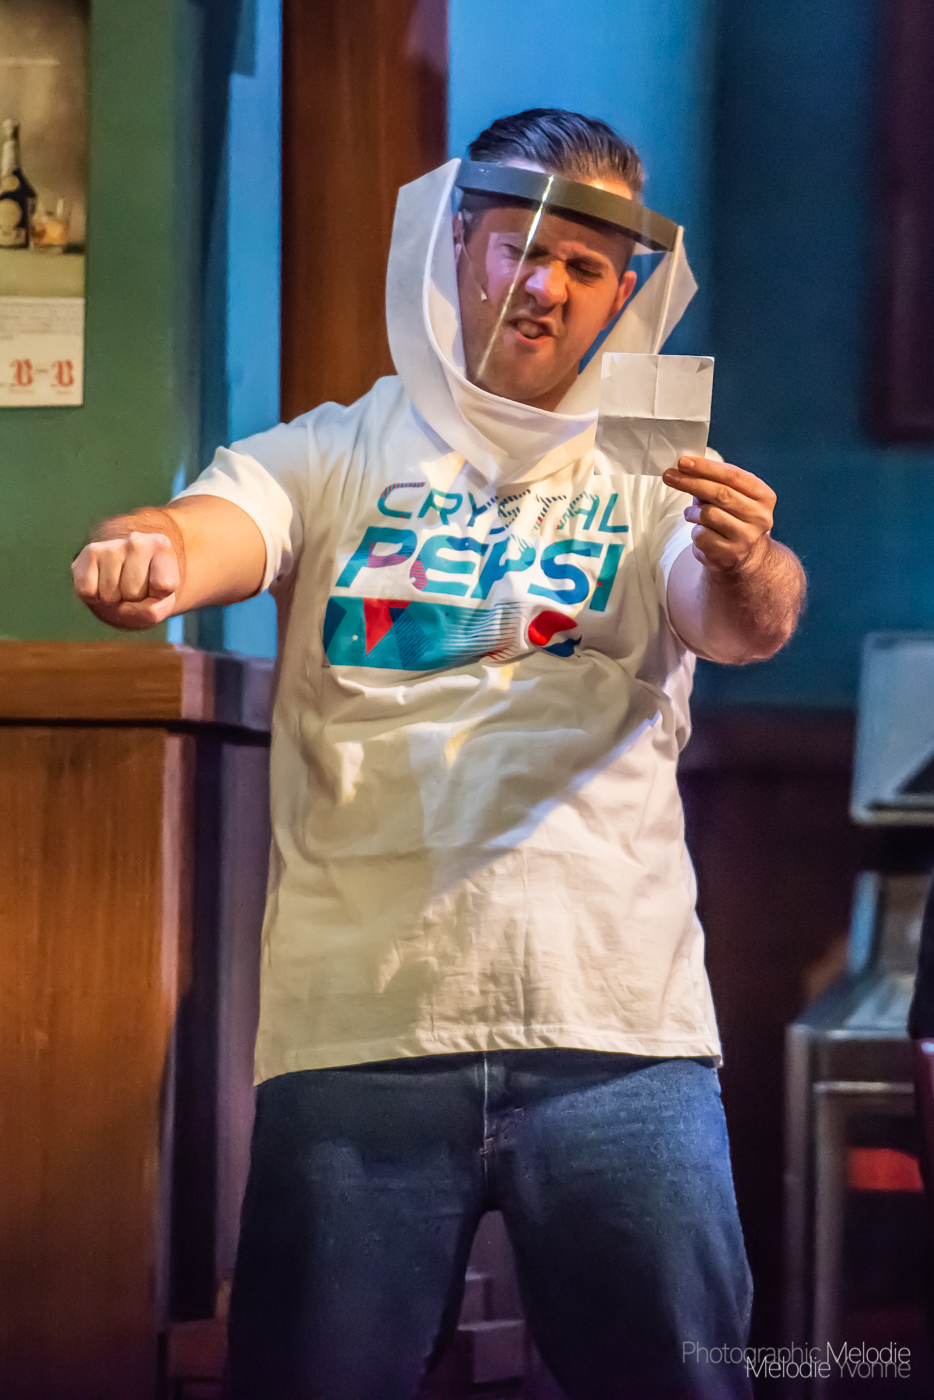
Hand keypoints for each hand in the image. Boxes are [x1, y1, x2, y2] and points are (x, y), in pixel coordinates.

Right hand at [72, 531, 179, 628]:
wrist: (122, 586)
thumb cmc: (147, 593)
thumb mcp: (161, 606)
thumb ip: (153, 611)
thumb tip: (125, 606)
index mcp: (161, 546)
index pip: (163, 585)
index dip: (159, 597)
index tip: (157, 588)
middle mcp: (136, 540)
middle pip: (133, 591)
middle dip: (133, 600)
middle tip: (133, 592)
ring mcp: (110, 546)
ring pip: (110, 593)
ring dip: (113, 600)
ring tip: (118, 589)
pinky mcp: (88, 554)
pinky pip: (87, 591)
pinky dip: (92, 598)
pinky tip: (100, 586)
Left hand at [661, 456, 776, 573]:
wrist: (740, 554)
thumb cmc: (730, 516)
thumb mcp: (728, 494)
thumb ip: (712, 481)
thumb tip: (684, 467)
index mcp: (764, 496)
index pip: (733, 476)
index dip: (706, 467)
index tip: (683, 462)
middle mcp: (760, 516)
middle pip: (721, 493)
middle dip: (691, 482)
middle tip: (669, 476)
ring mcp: (747, 537)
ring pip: (709, 515)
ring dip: (693, 512)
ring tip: (691, 514)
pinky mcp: (731, 554)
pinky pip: (702, 536)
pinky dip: (695, 531)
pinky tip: (700, 532)